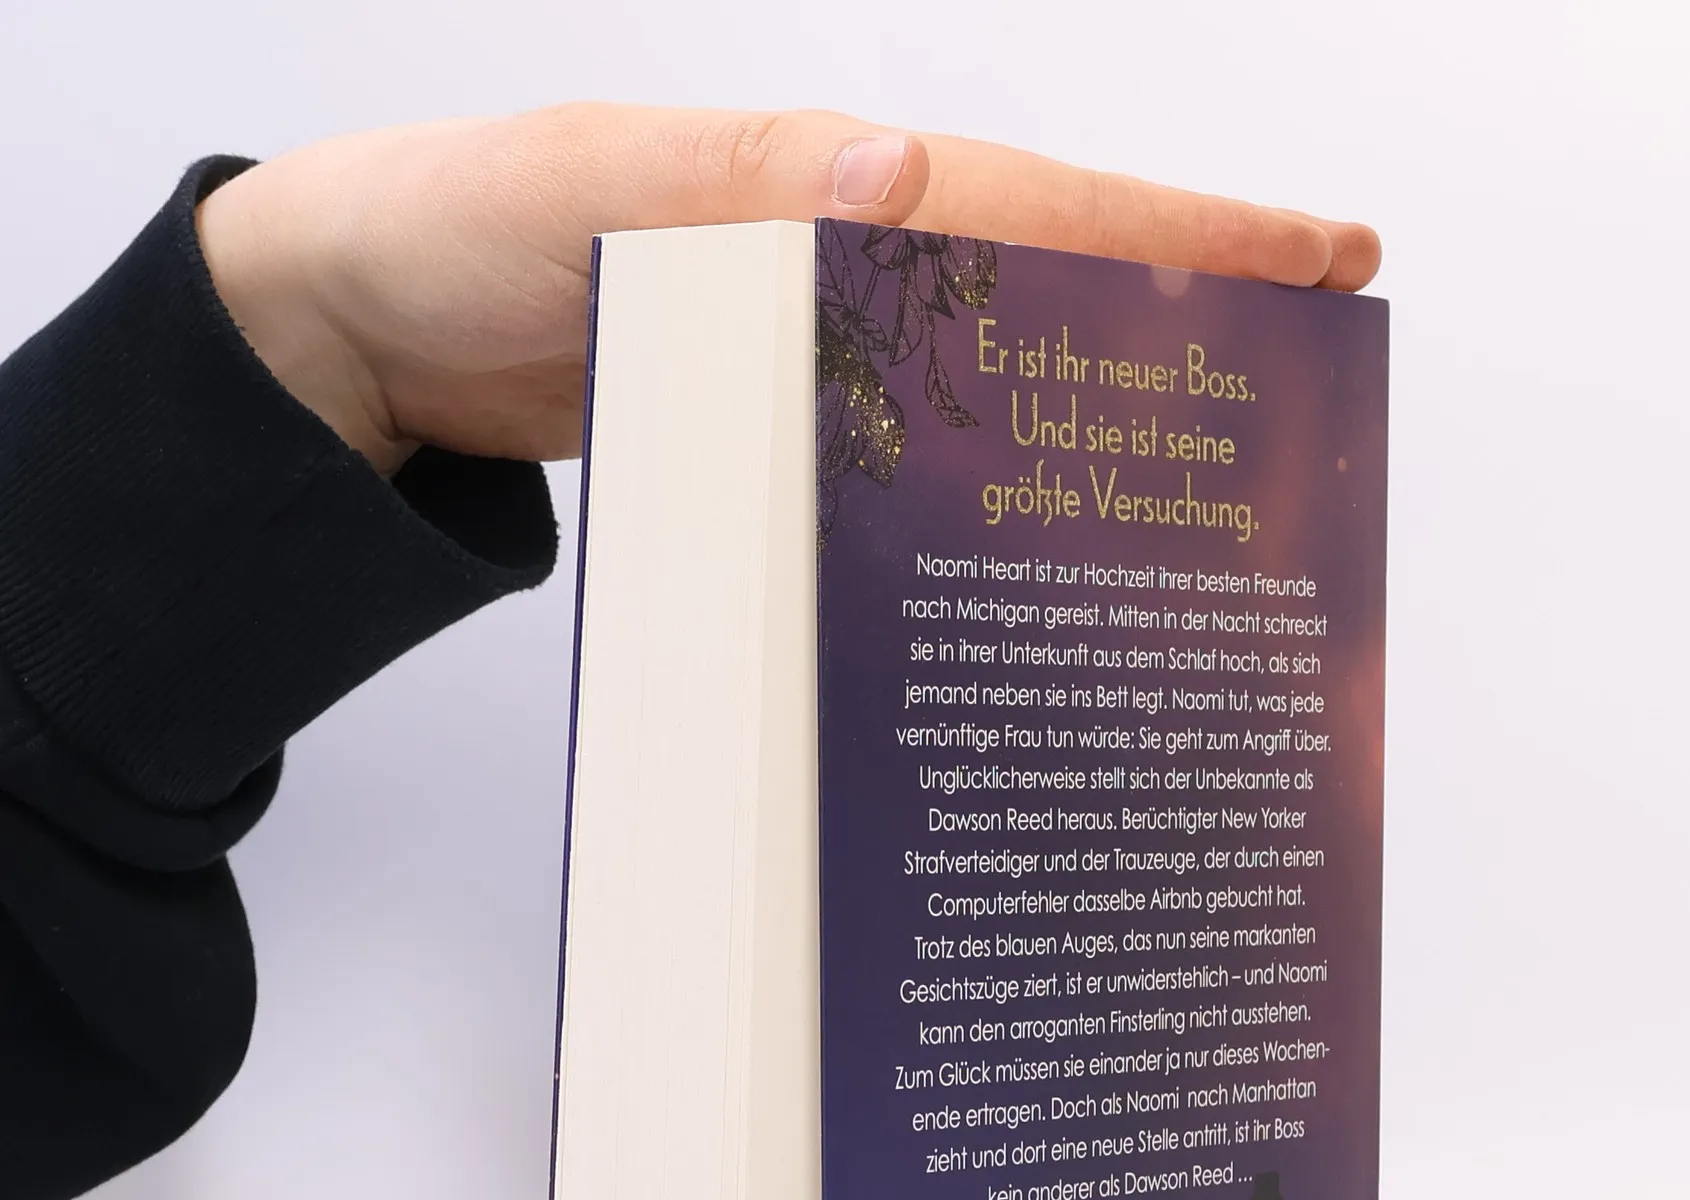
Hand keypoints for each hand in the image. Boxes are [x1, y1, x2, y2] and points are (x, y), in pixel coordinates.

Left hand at [197, 106, 1380, 475]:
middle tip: (1316, 372)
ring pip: (987, 375)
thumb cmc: (455, 226)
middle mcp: (837, 264)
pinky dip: (978, 475)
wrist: (362, 329)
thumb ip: (735, 192)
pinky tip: (1022, 528)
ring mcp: (811, 351)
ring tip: (1214, 470)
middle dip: (1188, 322)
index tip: (1321, 255)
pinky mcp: (775, 425)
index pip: (1033, 204)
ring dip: (1096, 411)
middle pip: (1046, 289)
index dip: (1182, 233)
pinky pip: (904, 444)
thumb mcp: (584, 188)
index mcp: (820, 186)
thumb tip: (906, 175)